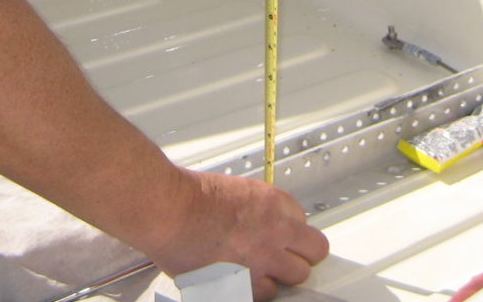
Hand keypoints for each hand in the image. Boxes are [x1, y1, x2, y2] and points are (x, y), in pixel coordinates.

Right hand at [148, 169, 329, 300]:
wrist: (166, 210)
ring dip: (278, 275)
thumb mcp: (236, 190)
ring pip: (295, 278)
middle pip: (315, 252)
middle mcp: (276, 232)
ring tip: (255, 268)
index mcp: (274, 203)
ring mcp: (263, 260)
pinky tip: (238, 278)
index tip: (283, 236)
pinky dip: (253, 290)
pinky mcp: (246, 284)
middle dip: (299, 255)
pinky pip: (265, 295)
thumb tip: (268, 225)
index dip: (292, 232)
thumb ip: (260, 210)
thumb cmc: (189, 197)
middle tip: (283, 256)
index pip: (306, 224)